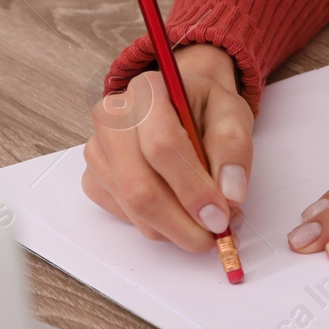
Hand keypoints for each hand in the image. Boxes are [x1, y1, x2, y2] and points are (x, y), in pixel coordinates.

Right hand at [82, 44, 251, 251]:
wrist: (178, 109)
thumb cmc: (203, 111)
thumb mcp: (232, 115)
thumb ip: (234, 150)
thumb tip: (230, 194)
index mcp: (147, 92)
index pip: (162, 146)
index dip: (193, 188)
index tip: (219, 217)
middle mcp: (112, 118)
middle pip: (139, 186)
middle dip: (182, 223)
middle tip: (215, 236)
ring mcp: (98, 150)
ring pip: (134, 210)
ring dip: (175, 229)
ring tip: (207, 221)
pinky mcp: (94, 178)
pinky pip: (126, 218)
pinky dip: (159, 226)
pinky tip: (180, 211)